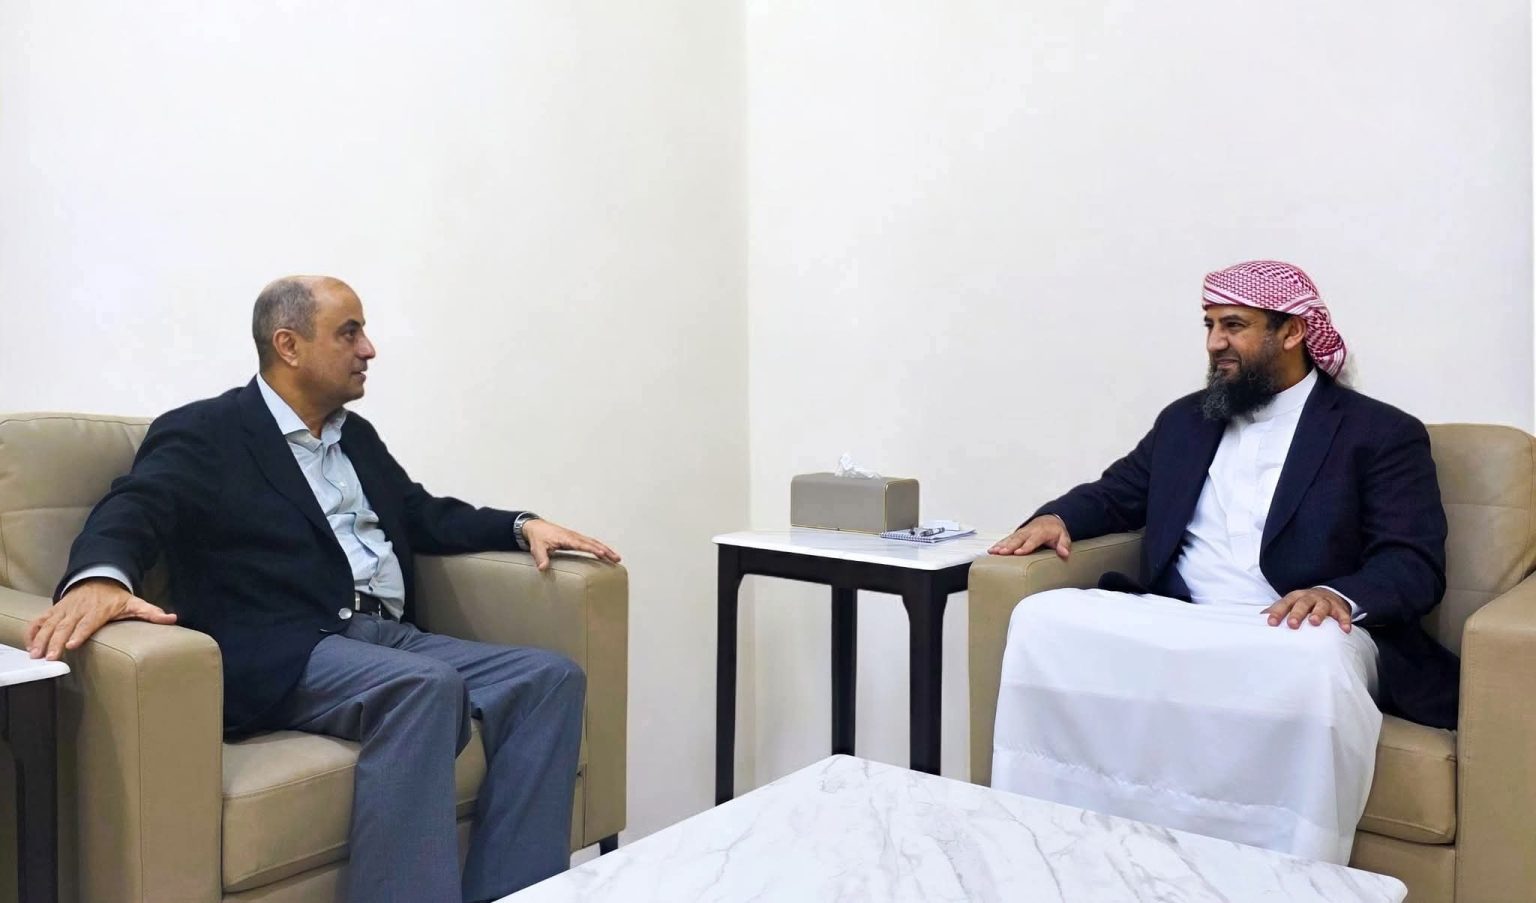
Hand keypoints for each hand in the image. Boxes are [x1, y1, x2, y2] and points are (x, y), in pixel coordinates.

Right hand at [25, 577, 177, 659]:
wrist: (98, 578)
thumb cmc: (116, 597)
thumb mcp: (135, 603)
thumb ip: (152, 613)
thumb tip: (173, 619)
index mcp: (98, 610)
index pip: (88, 622)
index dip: (79, 633)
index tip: (71, 645)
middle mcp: (79, 609)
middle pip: (66, 626)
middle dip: (56, 641)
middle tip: (50, 657)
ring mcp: (65, 609)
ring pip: (51, 624)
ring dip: (42, 639)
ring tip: (36, 655)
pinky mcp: (55, 610)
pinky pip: (41, 620)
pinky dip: (33, 631)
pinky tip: (29, 644)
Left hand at [523, 519, 621, 570]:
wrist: (536, 527)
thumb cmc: (538, 537)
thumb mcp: (538, 548)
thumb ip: (541, 558)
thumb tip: (543, 568)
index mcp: (566, 538)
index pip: (582, 544)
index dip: (592, 549)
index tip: (603, 554)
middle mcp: (574, 536)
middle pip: (593, 543)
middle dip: (606, 550)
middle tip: (616, 558)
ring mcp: (576, 537)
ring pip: (594, 542)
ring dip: (606, 549)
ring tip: (616, 558)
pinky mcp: (576, 539)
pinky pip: (590, 543)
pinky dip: (599, 547)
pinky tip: (605, 554)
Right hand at [988, 515, 1071, 559]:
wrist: (1049, 519)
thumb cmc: (1055, 530)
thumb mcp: (1064, 536)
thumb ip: (1064, 544)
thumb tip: (1064, 553)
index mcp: (1040, 532)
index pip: (1032, 541)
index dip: (1025, 547)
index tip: (1018, 552)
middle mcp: (1028, 531)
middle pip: (1017, 539)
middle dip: (1009, 546)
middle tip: (1001, 552)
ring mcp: (1021, 532)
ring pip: (1010, 538)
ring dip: (1001, 545)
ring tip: (992, 551)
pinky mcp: (1016, 535)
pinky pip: (1006, 539)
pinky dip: (998, 544)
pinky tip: (991, 550)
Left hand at [1263, 587, 1352, 631]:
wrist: (1327, 593)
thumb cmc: (1302, 603)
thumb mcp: (1289, 604)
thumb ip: (1276, 611)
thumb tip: (1257, 620)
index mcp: (1294, 598)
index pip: (1284, 604)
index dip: (1277, 612)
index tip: (1270, 623)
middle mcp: (1309, 598)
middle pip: (1302, 604)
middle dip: (1297, 613)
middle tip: (1292, 624)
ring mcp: (1325, 602)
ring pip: (1321, 606)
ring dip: (1318, 614)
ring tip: (1315, 623)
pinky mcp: (1339, 608)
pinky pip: (1342, 614)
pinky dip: (1344, 621)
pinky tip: (1345, 630)